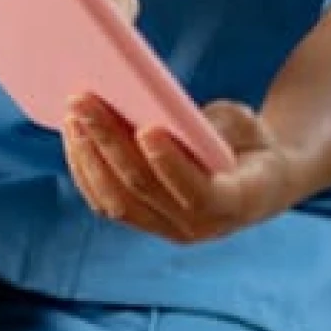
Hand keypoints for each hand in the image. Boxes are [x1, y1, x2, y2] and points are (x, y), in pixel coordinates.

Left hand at [62, 96, 300, 242]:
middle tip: (84, 100)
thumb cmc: (252, 142)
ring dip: (89, 156)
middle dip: (111, 142)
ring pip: (116, 200)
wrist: (258, 180)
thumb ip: (216, 127)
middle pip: (144, 190)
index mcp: (237, 202)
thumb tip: (170, 117)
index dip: (172, 164)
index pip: (199, 193)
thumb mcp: (248, 125)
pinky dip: (85, 169)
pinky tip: (75, 135)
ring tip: (72, 115)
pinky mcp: (144, 222)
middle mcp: (199, 227)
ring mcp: (167, 230)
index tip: (147, 129)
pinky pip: (106, 202)